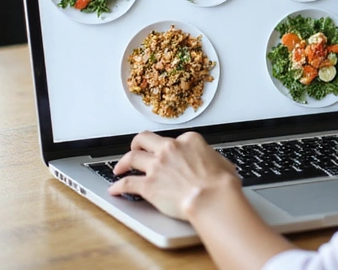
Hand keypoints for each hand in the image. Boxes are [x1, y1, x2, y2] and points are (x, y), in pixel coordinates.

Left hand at [107, 130, 239, 219]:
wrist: (211, 198)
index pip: (174, 138)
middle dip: (137, 143)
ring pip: (132, 157)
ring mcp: (156, 166)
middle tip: (135, 148)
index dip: (170, 147)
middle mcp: (169, 149)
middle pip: (144, 139)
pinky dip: (118, 187)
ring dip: (123, 162)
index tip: (168, 153)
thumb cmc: (220, 184)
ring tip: (120, 168)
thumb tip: (215, 165)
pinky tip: (115, 190)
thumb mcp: (222, 163)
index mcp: (189, 141)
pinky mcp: (148, 185)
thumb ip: (212, 160)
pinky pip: (127, 184)